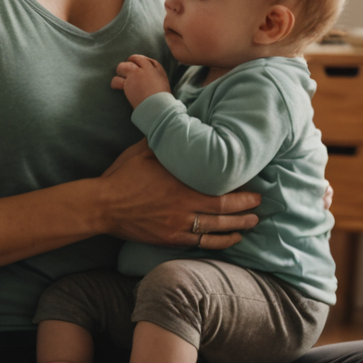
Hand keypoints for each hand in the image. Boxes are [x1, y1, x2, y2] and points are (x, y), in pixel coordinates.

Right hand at [97, 139, 259, 248]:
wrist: (102, 206)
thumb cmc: (124, 175)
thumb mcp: (145, 149)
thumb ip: (166, 140)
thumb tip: (178, 120)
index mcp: (181, 183)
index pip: (220, 189)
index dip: (241, 191)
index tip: (255, 187)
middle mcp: (184, 207)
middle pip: (224, 211)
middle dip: (245, 209)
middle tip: (260, 205)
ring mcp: (177, 226)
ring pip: (215, 230)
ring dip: (237, 227)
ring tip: (251, 223)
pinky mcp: (170, 238)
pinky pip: (200, 243)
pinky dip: (219, 242)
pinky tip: (230, 239)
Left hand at [111, 53, 171, 108]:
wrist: (158, 106)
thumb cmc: (163, 97)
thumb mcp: (163, 81)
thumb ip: (155, 73)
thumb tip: (146, 72)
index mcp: (156, 67)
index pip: (144, 59)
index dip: (138, 62)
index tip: (136, 66)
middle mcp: (145, 68)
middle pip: (133, 59)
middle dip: (129, 63)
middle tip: (127, 70)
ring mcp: (135, 75)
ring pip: (122, 66)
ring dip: (120, 71)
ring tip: (120, 75)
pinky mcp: (127, 84)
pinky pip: (116, 80)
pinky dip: (115, 83)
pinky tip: (116, 86)